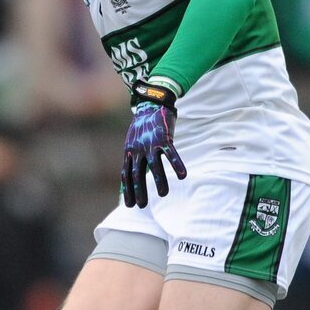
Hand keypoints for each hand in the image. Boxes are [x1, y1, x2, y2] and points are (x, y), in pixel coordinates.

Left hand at [121, 82, 187, 207]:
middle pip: (137, 174)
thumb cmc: (143, 125)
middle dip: (139, 191)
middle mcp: (138, 149)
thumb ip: (132, 157)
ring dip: (159, 181)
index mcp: (129, 152)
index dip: (128, 190)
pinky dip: (177, 164)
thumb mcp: (132, 142)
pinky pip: (171, 154)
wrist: (151, 103)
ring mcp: (150, 144)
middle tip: (142, 206)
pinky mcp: (164, 138)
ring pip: (155, 166)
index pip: (127, 175)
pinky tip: (182, 176)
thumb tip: (129, 172)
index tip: (130, 205)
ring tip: (163, 194)